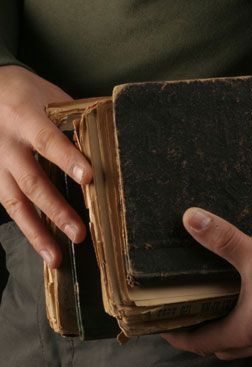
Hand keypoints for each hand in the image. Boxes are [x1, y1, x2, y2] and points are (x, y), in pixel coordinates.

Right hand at [0, 65, 91, 267]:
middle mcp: (6, 144)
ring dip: (37, 232)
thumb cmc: (25, 93)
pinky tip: (41, 245)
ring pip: (15, 202)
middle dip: (56, 210)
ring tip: (56, 256)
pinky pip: (8, 205)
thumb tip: (107, 143)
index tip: (89, 178)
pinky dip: (26, 227)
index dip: (68, 160)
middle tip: (78, 233)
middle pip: (32, 181)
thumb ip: (73, 120)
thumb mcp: (49, 96)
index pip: (49, 141)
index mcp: (25, 117)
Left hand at [161, 207, 251, 359]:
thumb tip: (191, 219)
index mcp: (243, 331)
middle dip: (200, 335)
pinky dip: (249, 326)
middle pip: (220, 347)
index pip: (199, 343)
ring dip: (226, 331)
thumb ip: (223, 238)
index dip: (177, 336)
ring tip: (216, 310)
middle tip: (188, 316)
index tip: (163, 327)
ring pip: (242, 343)